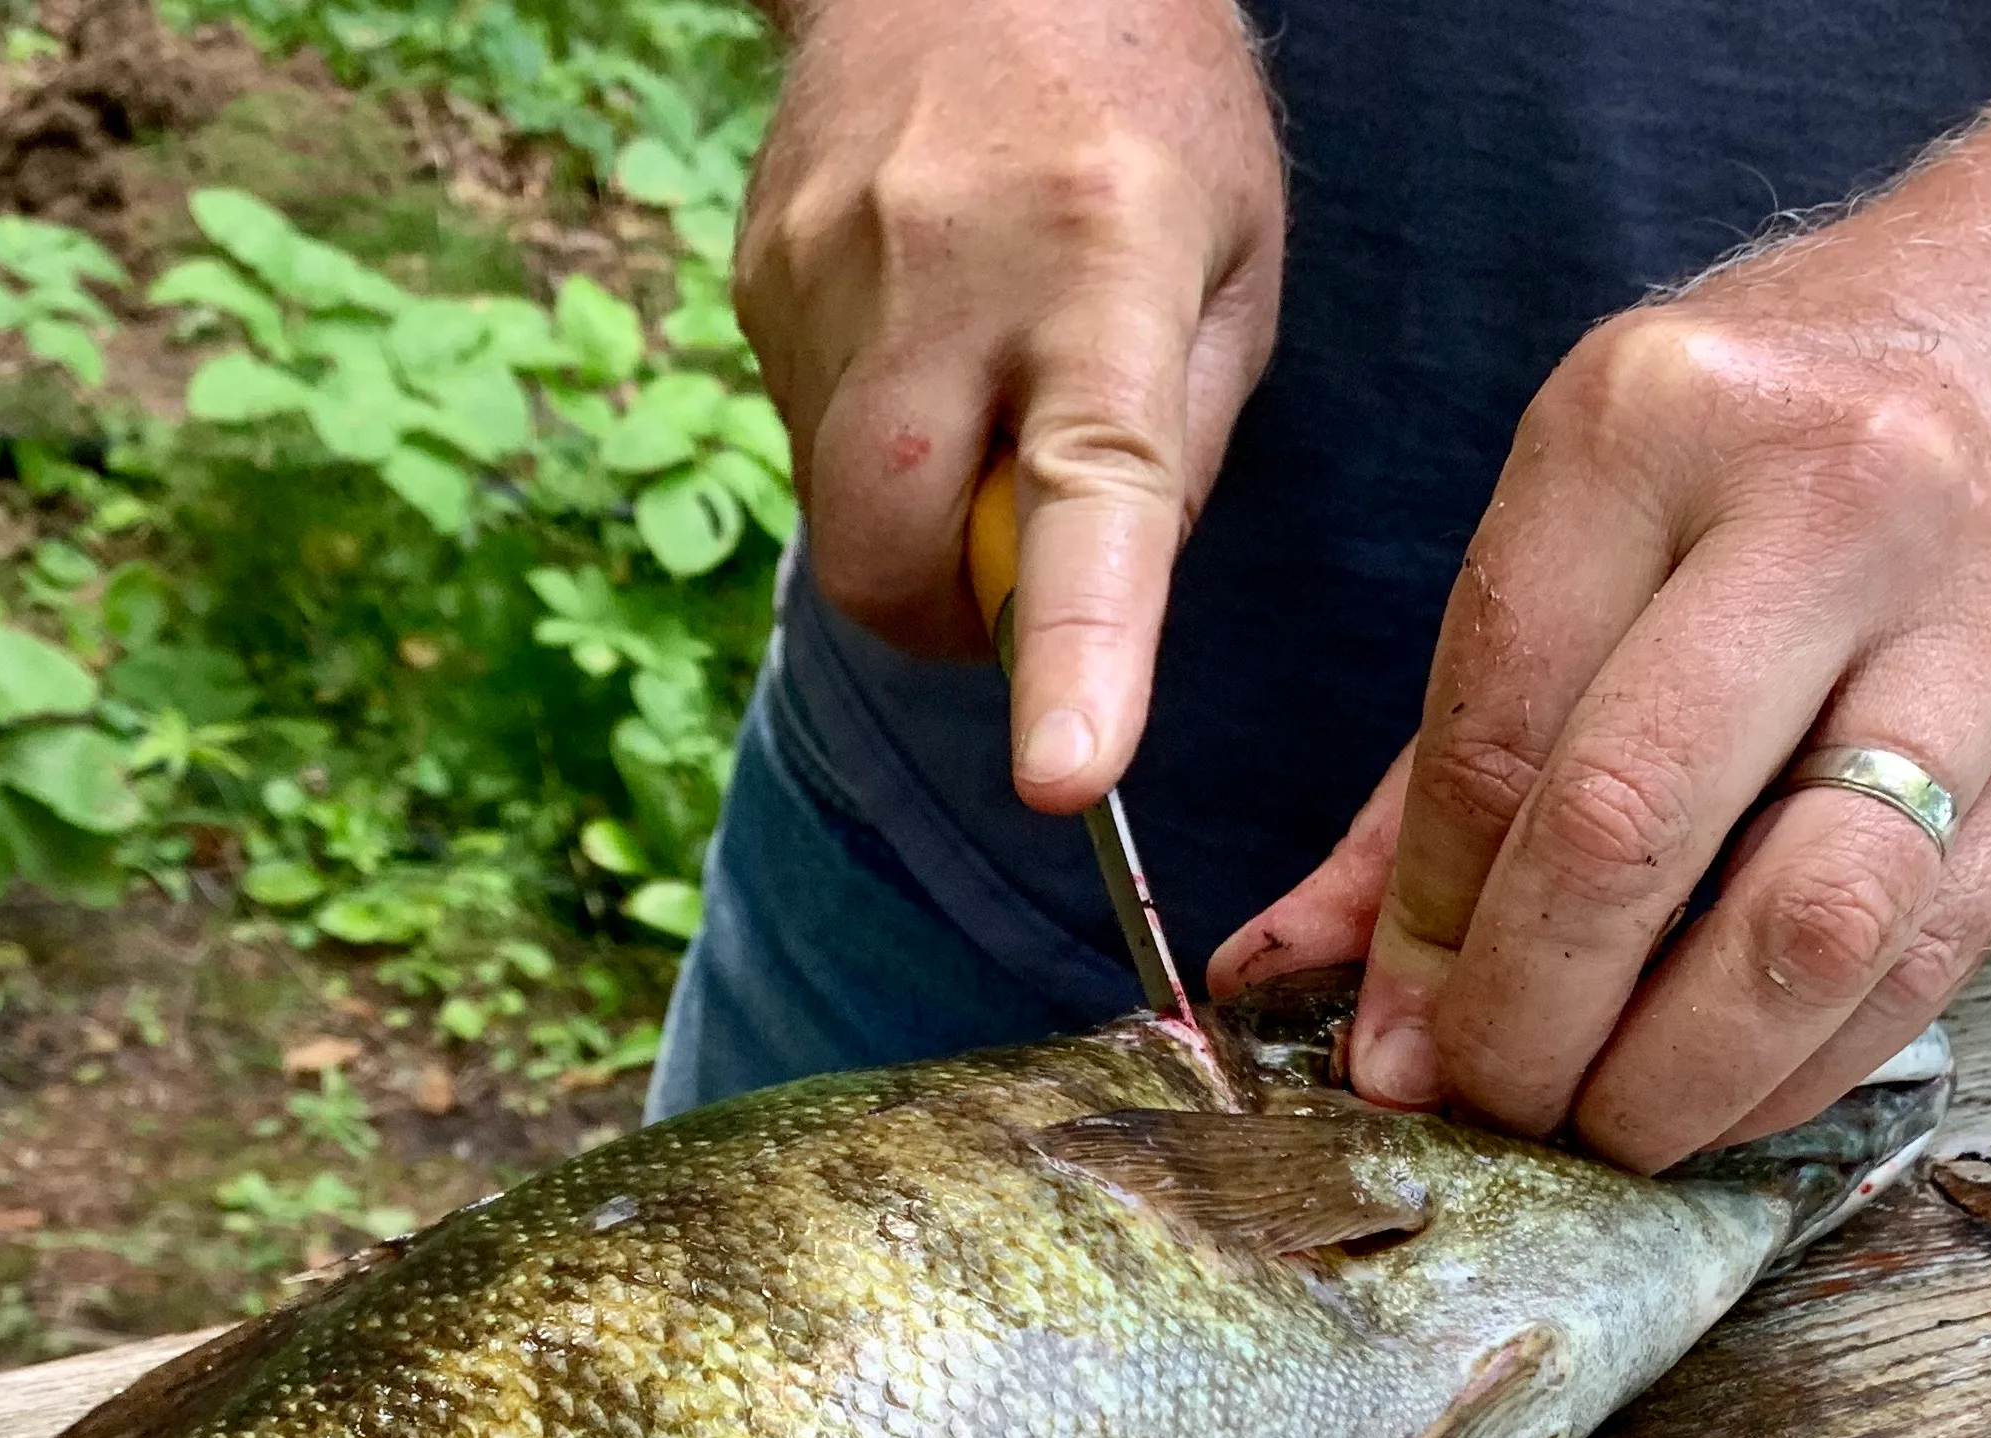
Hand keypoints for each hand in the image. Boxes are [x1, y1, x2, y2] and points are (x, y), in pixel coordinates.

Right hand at [735, 0, 1281, 811]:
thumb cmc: (1144, 107)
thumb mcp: (1233, 256)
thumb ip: (1178, 444)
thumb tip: (1098, 615)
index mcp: (1103, 262)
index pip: (1089, 493)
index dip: (1075, 651)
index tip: (1067, 776)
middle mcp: (944, 269)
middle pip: (896, 558)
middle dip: (950, 619)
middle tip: (1017, 554)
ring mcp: (824, 275)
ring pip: (844, 512)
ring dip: (916, 510)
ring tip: (983, 381)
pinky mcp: (757, 279)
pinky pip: (809, 436)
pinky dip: (877, 436)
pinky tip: (926, 324)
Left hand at [1212, 246, 1990, 1168]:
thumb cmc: (1759, 467)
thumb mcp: (1574, 540)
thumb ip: (1430, 777)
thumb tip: (1282, 982)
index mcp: (1650, 420)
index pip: (1499, 732)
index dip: (1431, 932)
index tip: (1395, 1047)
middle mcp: (1830, 499)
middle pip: (1631, 824)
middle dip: (1533, 1019)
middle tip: (1489, 1107)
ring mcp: (1981, 619)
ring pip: (1807, 924)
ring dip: (1679, 1076)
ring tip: (1606, 1128)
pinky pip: (1922, 965)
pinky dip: (1801, 1069)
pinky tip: (1726, 1096)